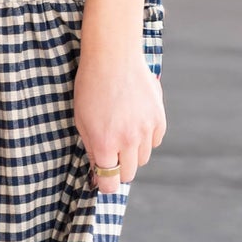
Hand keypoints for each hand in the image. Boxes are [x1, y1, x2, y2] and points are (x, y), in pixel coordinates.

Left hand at [73, 35, 166, 190]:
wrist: (113, 58)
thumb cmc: (91, 88)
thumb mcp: (81, 120)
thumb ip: (92, 149)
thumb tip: (99, 170)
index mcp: (105, 144)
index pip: (110, 182)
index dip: (105, 184)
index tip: (102, 180)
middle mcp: (128, 140)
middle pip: (128, 174)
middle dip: (118, 170)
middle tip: (110, 157)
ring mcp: (146, 130)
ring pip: (142, 158)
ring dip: (132, 153)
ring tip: (121, 133)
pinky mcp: (159, 118)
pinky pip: (155, 141)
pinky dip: (146, 138)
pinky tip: (135, 122)